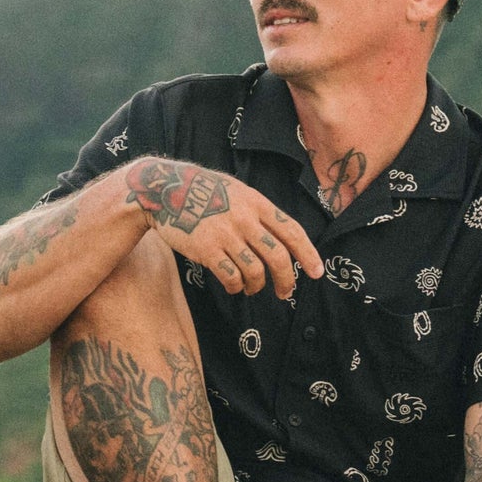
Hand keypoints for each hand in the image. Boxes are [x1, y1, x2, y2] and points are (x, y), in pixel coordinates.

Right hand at [124, 156, 322, 297]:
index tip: (317, 272)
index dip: (308, 254)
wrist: (164, 188)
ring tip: (253, 289)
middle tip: (286, 293)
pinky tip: (234, 286)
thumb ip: (260, 212)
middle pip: (278, 257)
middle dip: (286, 280)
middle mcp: (245, 219)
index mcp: (258, 204)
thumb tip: (284, 239)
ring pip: (256, 271)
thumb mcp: (239, 191)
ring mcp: (226, 234)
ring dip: (257, 286)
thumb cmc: (204, 190)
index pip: (292, 231)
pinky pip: (231, 276)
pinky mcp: (206, 248)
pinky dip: (236, 286)